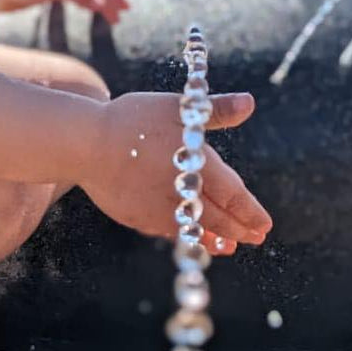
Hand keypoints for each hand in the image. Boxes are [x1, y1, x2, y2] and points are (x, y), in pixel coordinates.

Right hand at [82, 91, 271, 255]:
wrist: (86, 144)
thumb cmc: (134, 120)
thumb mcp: (179, 106)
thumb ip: (217, 110)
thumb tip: (249, 102)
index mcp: (199, 165)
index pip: (234, 195)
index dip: (251, 212)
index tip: (265, 225)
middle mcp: (183, 193)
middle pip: (218, 218)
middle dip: (238, 229)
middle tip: (255, 239)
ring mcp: (158, 210)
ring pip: (193, 230)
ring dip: (213, 239)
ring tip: (228, 248)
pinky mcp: (136, 216)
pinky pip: (166, 231)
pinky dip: (184, 237)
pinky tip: (186, 236)